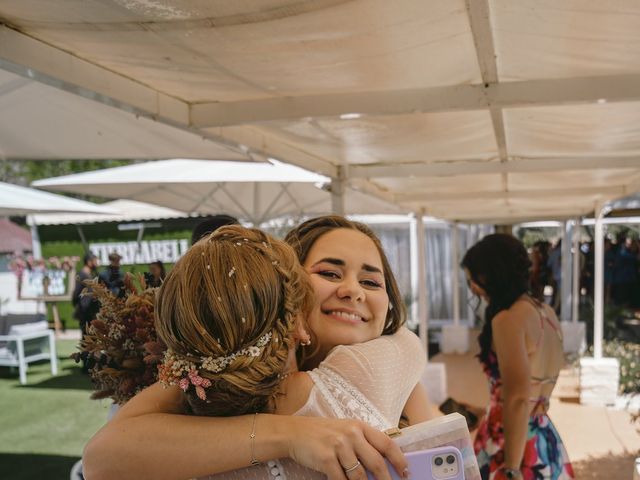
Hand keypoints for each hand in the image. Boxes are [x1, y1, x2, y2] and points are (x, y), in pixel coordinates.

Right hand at [286, 417, 407, 479]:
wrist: (295, 433)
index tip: (405, 472)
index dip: (399, 459)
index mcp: (359, 426)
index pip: (386, 443)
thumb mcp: (345, 430)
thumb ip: (363, 443)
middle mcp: (351, 434)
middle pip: (376, 462)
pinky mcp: (326, 459)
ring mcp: (338, 446)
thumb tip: (382, 465)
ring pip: (360, 476)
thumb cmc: (323, 433)